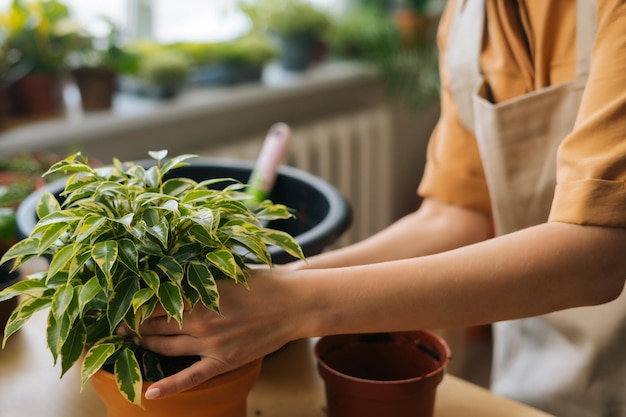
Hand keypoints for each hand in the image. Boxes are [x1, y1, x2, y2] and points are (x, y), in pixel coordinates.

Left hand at [119, 268, 302, 399]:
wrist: (294, 303)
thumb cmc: (264, 282)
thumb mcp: (228, 271)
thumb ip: (201, 276)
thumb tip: (178, 271)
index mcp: (198, 294)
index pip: (153, 302)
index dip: (135, 305)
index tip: (125, 304)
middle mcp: (199, 320)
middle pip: (154, 326)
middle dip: (134, 326)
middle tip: (121, 326)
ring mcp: (210, 343)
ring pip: (165, 348)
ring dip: (145, 345)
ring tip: (133, 343)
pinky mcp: (223, 361)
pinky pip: (190, 377)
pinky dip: (168, 386)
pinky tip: (149, 393)